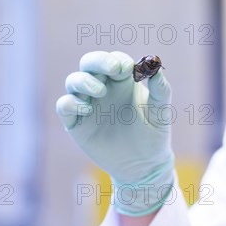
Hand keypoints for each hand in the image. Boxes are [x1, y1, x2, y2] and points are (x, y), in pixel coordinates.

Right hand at [56, 51, 173, 215]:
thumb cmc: (153, 134)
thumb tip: (156, 67)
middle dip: (98, 60)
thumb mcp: (160, 112)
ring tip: (100, 91)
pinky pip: (64, 105)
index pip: (114, 60)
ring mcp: (87, 104)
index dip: (119, 60)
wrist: (143, 165)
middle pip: (89, 63)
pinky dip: (71, 102)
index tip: (128, 69)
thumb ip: (161, 89)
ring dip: (84, 81)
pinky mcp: (77, 123)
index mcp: (122, 81)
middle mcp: (102, 88)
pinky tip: (87, 109)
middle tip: (112, 68)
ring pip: (73, 81)